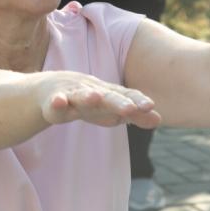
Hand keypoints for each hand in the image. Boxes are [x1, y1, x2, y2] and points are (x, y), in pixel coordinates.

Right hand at [40, 72, 159, 128]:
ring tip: (95, 98)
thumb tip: (159, 120)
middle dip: (118, 102)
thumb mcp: (110, 111)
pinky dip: (57, 102)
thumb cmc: (88, 103)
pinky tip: (59, 103)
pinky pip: (55, 103)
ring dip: (88, 97)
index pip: (126, 96)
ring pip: (81, 96)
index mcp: (108, 94)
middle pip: (107, 96)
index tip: (150, 106)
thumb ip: (134, 116)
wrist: (50, 90)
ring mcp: (73, 95)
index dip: (137, 100)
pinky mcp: (53, 102)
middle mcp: (93, 91)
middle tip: (131, 108)